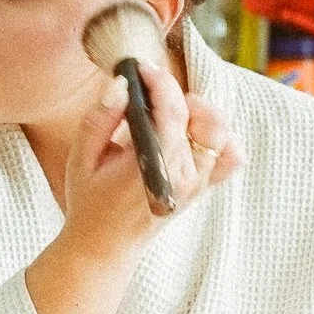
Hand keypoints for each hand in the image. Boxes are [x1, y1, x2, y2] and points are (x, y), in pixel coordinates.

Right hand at [57, 60, 240, 258]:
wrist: (104, 245)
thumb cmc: (90, 200)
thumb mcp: (82, 157)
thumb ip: (101, 118)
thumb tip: (121, 83)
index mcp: (152, 168)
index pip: (171, 111)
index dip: (159, 81)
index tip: (141, 68)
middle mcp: (183, 176)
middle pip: (201, 117)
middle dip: (176, 94)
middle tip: (150, 93)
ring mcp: (197, 183)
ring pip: (221, 132)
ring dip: (199, 112)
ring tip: (171, 113)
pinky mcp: (202, 187)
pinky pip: (231, 156)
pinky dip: (220, 137)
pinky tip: (192, 132)